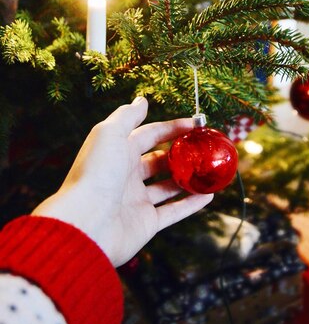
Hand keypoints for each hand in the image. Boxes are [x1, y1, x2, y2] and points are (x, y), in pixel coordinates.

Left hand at [32, 97, 212, 265]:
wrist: (86, 223)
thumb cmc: (96, 173)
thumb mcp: (110, 134)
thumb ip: (127, 116)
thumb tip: (141, 99)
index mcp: (118, 152)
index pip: (148, 135)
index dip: (171, 128)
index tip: (195, 124)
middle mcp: (126, 175)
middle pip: (158, 160)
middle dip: (179, 153)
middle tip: (202, 148)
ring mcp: (136, 200)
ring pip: (167, 186)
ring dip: (187, 178)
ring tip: (207, 170)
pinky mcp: (146, 223)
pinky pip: (174, 212)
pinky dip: (191, 205)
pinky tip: (208, 196)